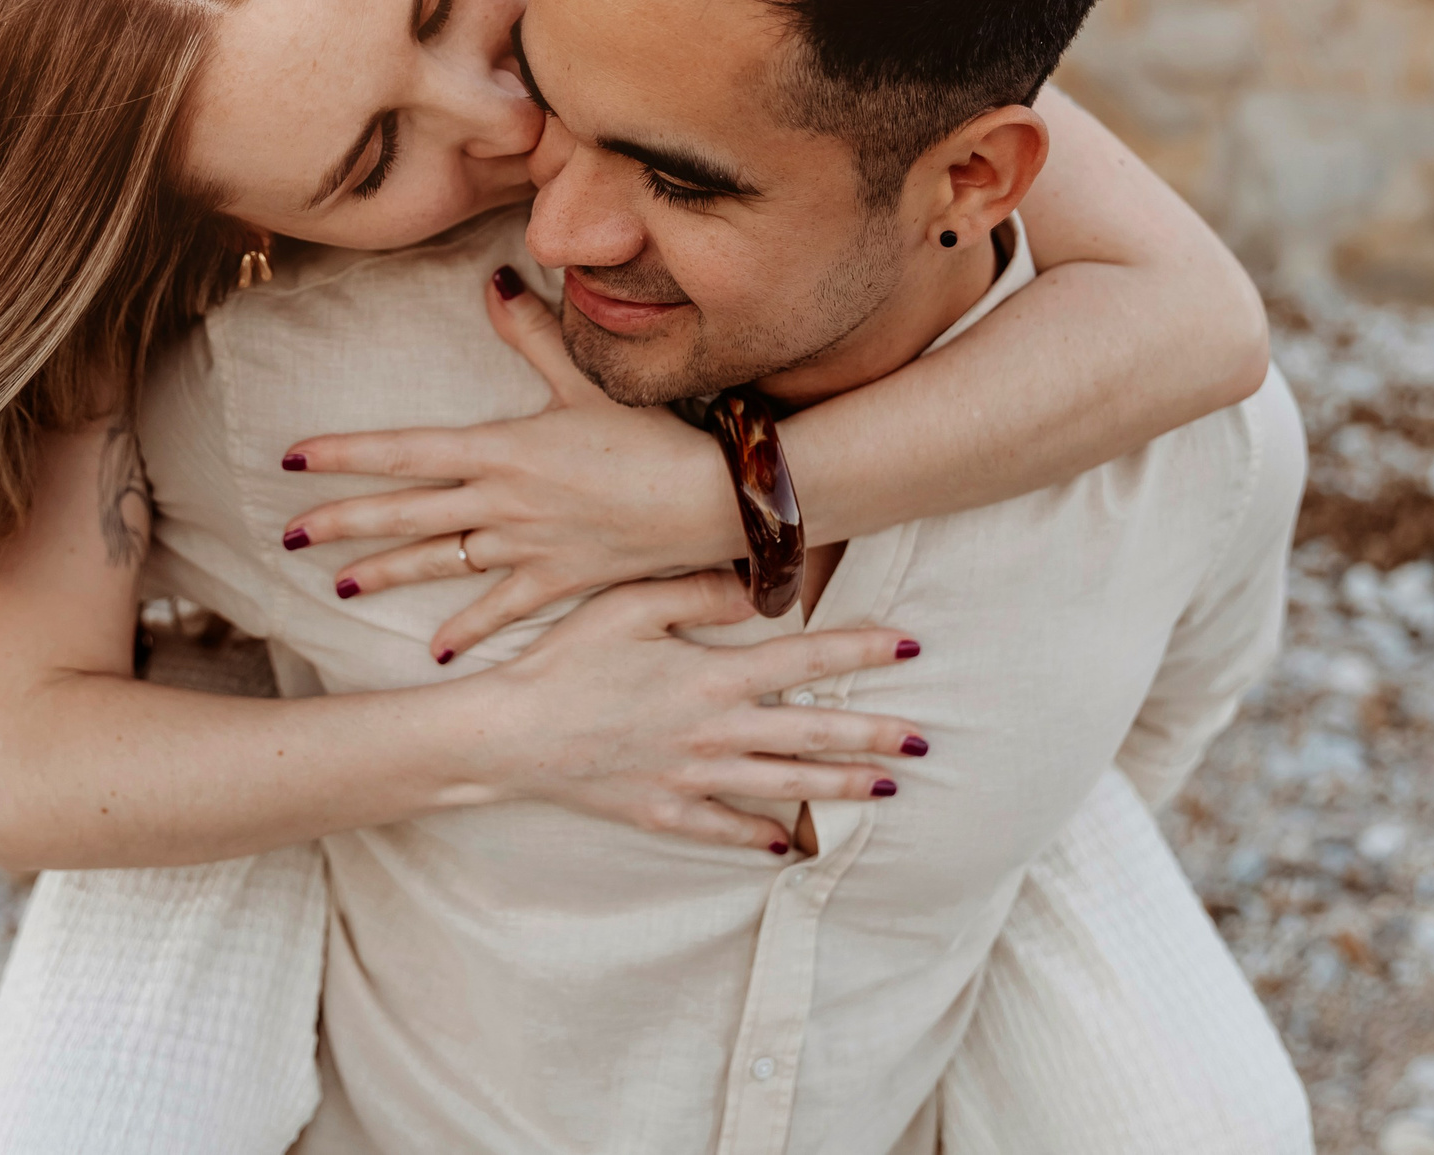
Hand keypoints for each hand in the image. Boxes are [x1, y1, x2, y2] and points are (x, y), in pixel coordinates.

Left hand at [283, 267, 744, 661]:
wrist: (714, 500)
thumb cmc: (655, 434)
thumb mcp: (589, 380)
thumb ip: (534, 332)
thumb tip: (494, 279)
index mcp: (502, 449)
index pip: (404, 451)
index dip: (343, 456)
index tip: (292, 460)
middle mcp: (503, 502)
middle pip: (405, 514)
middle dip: (342, 523)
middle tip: (287, 536)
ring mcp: (528, 547)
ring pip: (440, 563)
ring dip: (386, 574)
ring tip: (338, 585)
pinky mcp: (560, 580)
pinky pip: (502, 610)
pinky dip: (468, 630)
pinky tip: (435, 649)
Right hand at [459, 572, 926, 854]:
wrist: (508, 735)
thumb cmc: (563, 661)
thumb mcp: (625, 607)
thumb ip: (695, 594)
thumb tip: (759, 588)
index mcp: (711, 676)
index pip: (806, 660)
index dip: (862, 652)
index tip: (911, 648)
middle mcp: (714, 732)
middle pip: (812, 733)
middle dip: (874, 736)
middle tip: (925, 740)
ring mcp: (692, 777)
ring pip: (784, 785)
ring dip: (840, 787)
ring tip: (887, 790)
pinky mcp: (663, 811)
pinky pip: (723, 828)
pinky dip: (759, 837)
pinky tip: (790, 846)